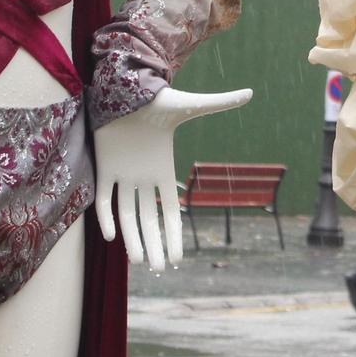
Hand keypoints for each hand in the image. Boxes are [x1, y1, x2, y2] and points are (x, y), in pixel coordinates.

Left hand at [93, 86, 251, 272]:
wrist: (128, 86)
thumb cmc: (160, 99)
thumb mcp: (191, 105)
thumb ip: (219, 103)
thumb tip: (251, 92)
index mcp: (164, 169)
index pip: (170, 210)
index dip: (173, 234)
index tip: (178, 259)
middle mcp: (143, 177)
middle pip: (149, 219)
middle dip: (154, 245)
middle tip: (159, 270)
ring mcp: (123, 174)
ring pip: (127, 214)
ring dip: (132, 238)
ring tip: (140, 262)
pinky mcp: (104, 167)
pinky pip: (104, 199)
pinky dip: (106, 218)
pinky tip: (112, 237)